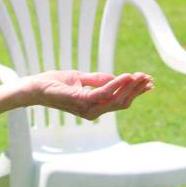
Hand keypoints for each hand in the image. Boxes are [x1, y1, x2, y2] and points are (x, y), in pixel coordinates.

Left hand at [26, 70, 153, 120]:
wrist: (36, 86)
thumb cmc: (55, 83)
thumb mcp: (80, 79)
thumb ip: (98, 80)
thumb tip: (117, 78)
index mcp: (94, 106)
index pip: (120, 102)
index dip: (135, 93)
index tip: (148, 82)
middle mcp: (93, 111)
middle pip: (122, 103)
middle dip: (137, 91)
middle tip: (149, 79)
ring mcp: (87, 108)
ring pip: (116, 100)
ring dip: (131, 87)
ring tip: (141, 76)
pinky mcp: (81, 101)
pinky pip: (104, 93)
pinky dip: (117, 84)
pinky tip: (127, 75)